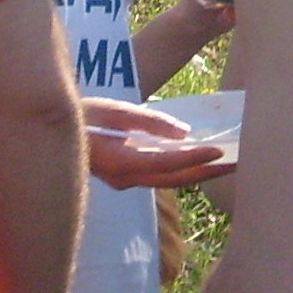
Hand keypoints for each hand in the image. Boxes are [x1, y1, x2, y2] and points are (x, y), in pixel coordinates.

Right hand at [82, 96, 232, 189]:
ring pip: (172, 181)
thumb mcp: (114, 111)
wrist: (52, 137)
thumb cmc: (81, 117)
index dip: (194, 158)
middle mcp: (127, 179)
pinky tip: (202, 160)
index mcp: (122, 162)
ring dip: (201, 173)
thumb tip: (184, 132)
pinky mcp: (128, 177)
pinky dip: (185, 170)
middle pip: (176, 179)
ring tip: (229, 162)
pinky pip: (162, 177)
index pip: (167, 163)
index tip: (219, 151)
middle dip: (209, 172)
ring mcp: (127, 181)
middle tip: (240, 162)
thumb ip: (149, 122)